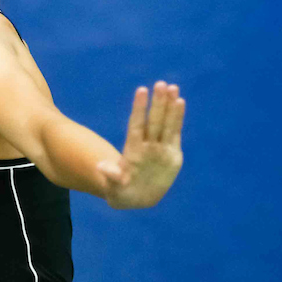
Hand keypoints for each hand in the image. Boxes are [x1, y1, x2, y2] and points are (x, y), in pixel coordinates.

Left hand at [98, 82, 184, 208]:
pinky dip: (178, 119)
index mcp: (133, 151)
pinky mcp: (172, 154)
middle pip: (153, 121)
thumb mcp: (114, 188)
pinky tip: (180, 102)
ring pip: (166, 124)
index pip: (136, 125)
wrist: (137, 198)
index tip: (141, 90)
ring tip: (172, 87)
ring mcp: (160, 148)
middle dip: (158, 103)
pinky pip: (175, 133)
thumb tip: (100, 167)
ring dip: (170, 106)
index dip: (139, 109)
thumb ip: (112, 176)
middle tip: (160, 84)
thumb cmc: (121, 191)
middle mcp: (147, 145)